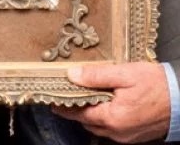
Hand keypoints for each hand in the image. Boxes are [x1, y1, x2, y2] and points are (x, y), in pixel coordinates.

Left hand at [54, 62, 170, 141]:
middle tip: (70, 94)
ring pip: (100, 128)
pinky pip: (113, 130)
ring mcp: (127, 136)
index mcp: (112, 118)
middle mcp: (118, 132)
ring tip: (88, 97)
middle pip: (88, 123)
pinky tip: (108, 105)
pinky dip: (106, 119)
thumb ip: (96, 76)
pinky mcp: (136, 136)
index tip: (53, 100)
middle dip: (78, 110)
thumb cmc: (158, 85)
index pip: (78, 114)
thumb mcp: (125, 74)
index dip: (64, 107)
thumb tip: (72, 75)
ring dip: (92, 115)